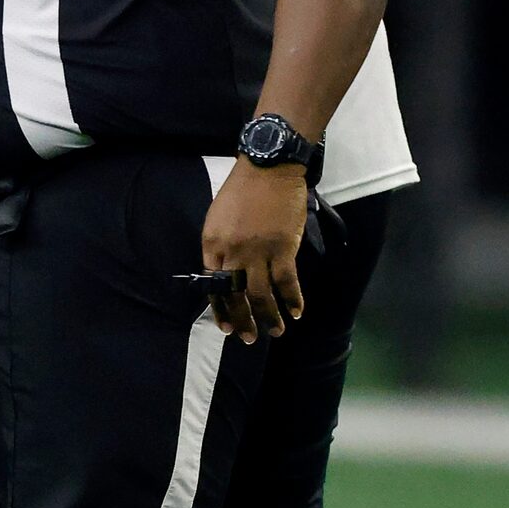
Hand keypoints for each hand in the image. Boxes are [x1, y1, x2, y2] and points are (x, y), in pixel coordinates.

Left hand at [200, 160, 307, 342]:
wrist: (267, 169)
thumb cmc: (240, 191)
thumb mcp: (217, 220)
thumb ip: (220, 248)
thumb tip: (225, 274)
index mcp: (211, 246)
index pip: (213, 287)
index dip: (220, 310)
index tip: (225, 327)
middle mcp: (232, 253)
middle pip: (236, 296)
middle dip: (243, 321)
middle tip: (249, 339)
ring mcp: (258, 252)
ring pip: (262, 294)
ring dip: (270, 316)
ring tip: (276, 331)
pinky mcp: (283, 248)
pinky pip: (287, 281)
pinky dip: (293, 299)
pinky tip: (297, 312)